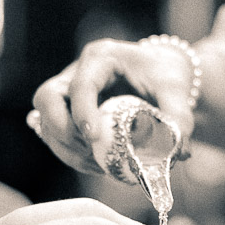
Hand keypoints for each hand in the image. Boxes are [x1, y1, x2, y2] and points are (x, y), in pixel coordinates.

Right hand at [31, 38, 198, 176]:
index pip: (80, 84)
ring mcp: (67, 94)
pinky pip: (57, 137)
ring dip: (66, 149)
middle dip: (61, 131)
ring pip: (45, 121)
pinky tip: (96, 166)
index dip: (82, 112)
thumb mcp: (176, 90)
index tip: (94, 138)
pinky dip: (72, 155)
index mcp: (101, 58)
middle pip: (46, 99)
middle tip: (88, 150)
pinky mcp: (67, 114)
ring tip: (97, 165)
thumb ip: (179, 117)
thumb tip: (179, 151)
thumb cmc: (165, 76)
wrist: (160, 76)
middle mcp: (76, 72)